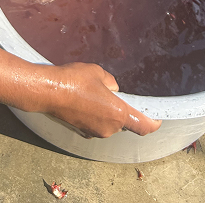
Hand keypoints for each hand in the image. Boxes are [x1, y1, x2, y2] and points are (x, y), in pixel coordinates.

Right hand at [0, 25, 160, 138]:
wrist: (46, 91)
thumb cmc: (75, 79)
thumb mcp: (99, 72)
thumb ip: (111, 83)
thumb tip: (112, 90)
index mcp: (118, 114)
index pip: (145, 126)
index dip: (154, 121)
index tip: (158, 115)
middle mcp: (109, 128)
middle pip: (125, 122)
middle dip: (121, 109)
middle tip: (112, 91)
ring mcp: (94, 132)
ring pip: (109, 123)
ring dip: (106, 111)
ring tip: (93, 91)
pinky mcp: (81, 131)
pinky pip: (95, 123)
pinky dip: (93, 113)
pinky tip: (82, 98)